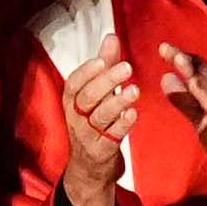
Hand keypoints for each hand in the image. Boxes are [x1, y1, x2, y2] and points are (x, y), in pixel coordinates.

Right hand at [54, 37, 140, 205]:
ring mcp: (87, 136)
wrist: (89, 169)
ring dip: (117, 102)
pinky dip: (123, 125)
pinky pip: (111, 137)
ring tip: (135, 91)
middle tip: (128, 68)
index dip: (87, 71)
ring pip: (99, 117)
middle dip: (106, 81)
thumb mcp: (96, 95)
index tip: (103, 59)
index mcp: (71, 101)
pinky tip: (134, 114)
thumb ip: (105, 66)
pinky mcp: (101, 152)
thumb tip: (111, 36)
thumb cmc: (94, 124)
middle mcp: (76, 118)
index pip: (74, 83)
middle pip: (87, 97)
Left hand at [158, 45, 206, 201]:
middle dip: (185, 59)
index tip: (163, 48)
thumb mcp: (202, 121)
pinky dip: (206, 94)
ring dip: (194, 72)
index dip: (182, 58)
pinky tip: (194, 85)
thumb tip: (166, 79)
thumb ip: (186, 102)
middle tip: (165, 47)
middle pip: (205, 72)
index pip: (200, 70)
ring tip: (178, 59)